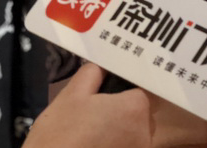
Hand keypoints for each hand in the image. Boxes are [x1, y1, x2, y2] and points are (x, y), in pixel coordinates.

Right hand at [25, 63, 151, 147]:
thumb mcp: (71, 95)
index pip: (139, 90)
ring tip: (90, 132)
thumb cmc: (61, 134)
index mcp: (135, 108)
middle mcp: (145, 133)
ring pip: (133, 134)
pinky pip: (126, 147)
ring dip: (118, 131)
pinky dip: (114, 145)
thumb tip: (102, 66)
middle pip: (139, 114)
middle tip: (93, 113)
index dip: (122, 90)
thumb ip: (92, 74)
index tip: (106, 93)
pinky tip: (93, 145)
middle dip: (121, 111)